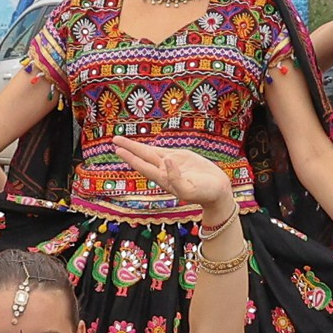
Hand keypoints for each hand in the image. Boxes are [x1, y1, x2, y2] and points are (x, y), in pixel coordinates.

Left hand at [110, 136, 234, 212]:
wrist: (218, 191)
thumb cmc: (203, 193)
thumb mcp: (188, 190)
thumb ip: (175, 177)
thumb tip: (165, 159)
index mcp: (163, 178)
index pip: (143, 165)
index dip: (130, 157)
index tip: (118, 149)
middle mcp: (164, 170)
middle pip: (143, 156)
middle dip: (129, 148)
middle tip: (114, 139)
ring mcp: (172, 163)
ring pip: (151, 152)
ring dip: (137, 147)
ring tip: (124, 141)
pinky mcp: (182, 158)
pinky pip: (164, 151)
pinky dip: (153, 148)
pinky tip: (145, 147)